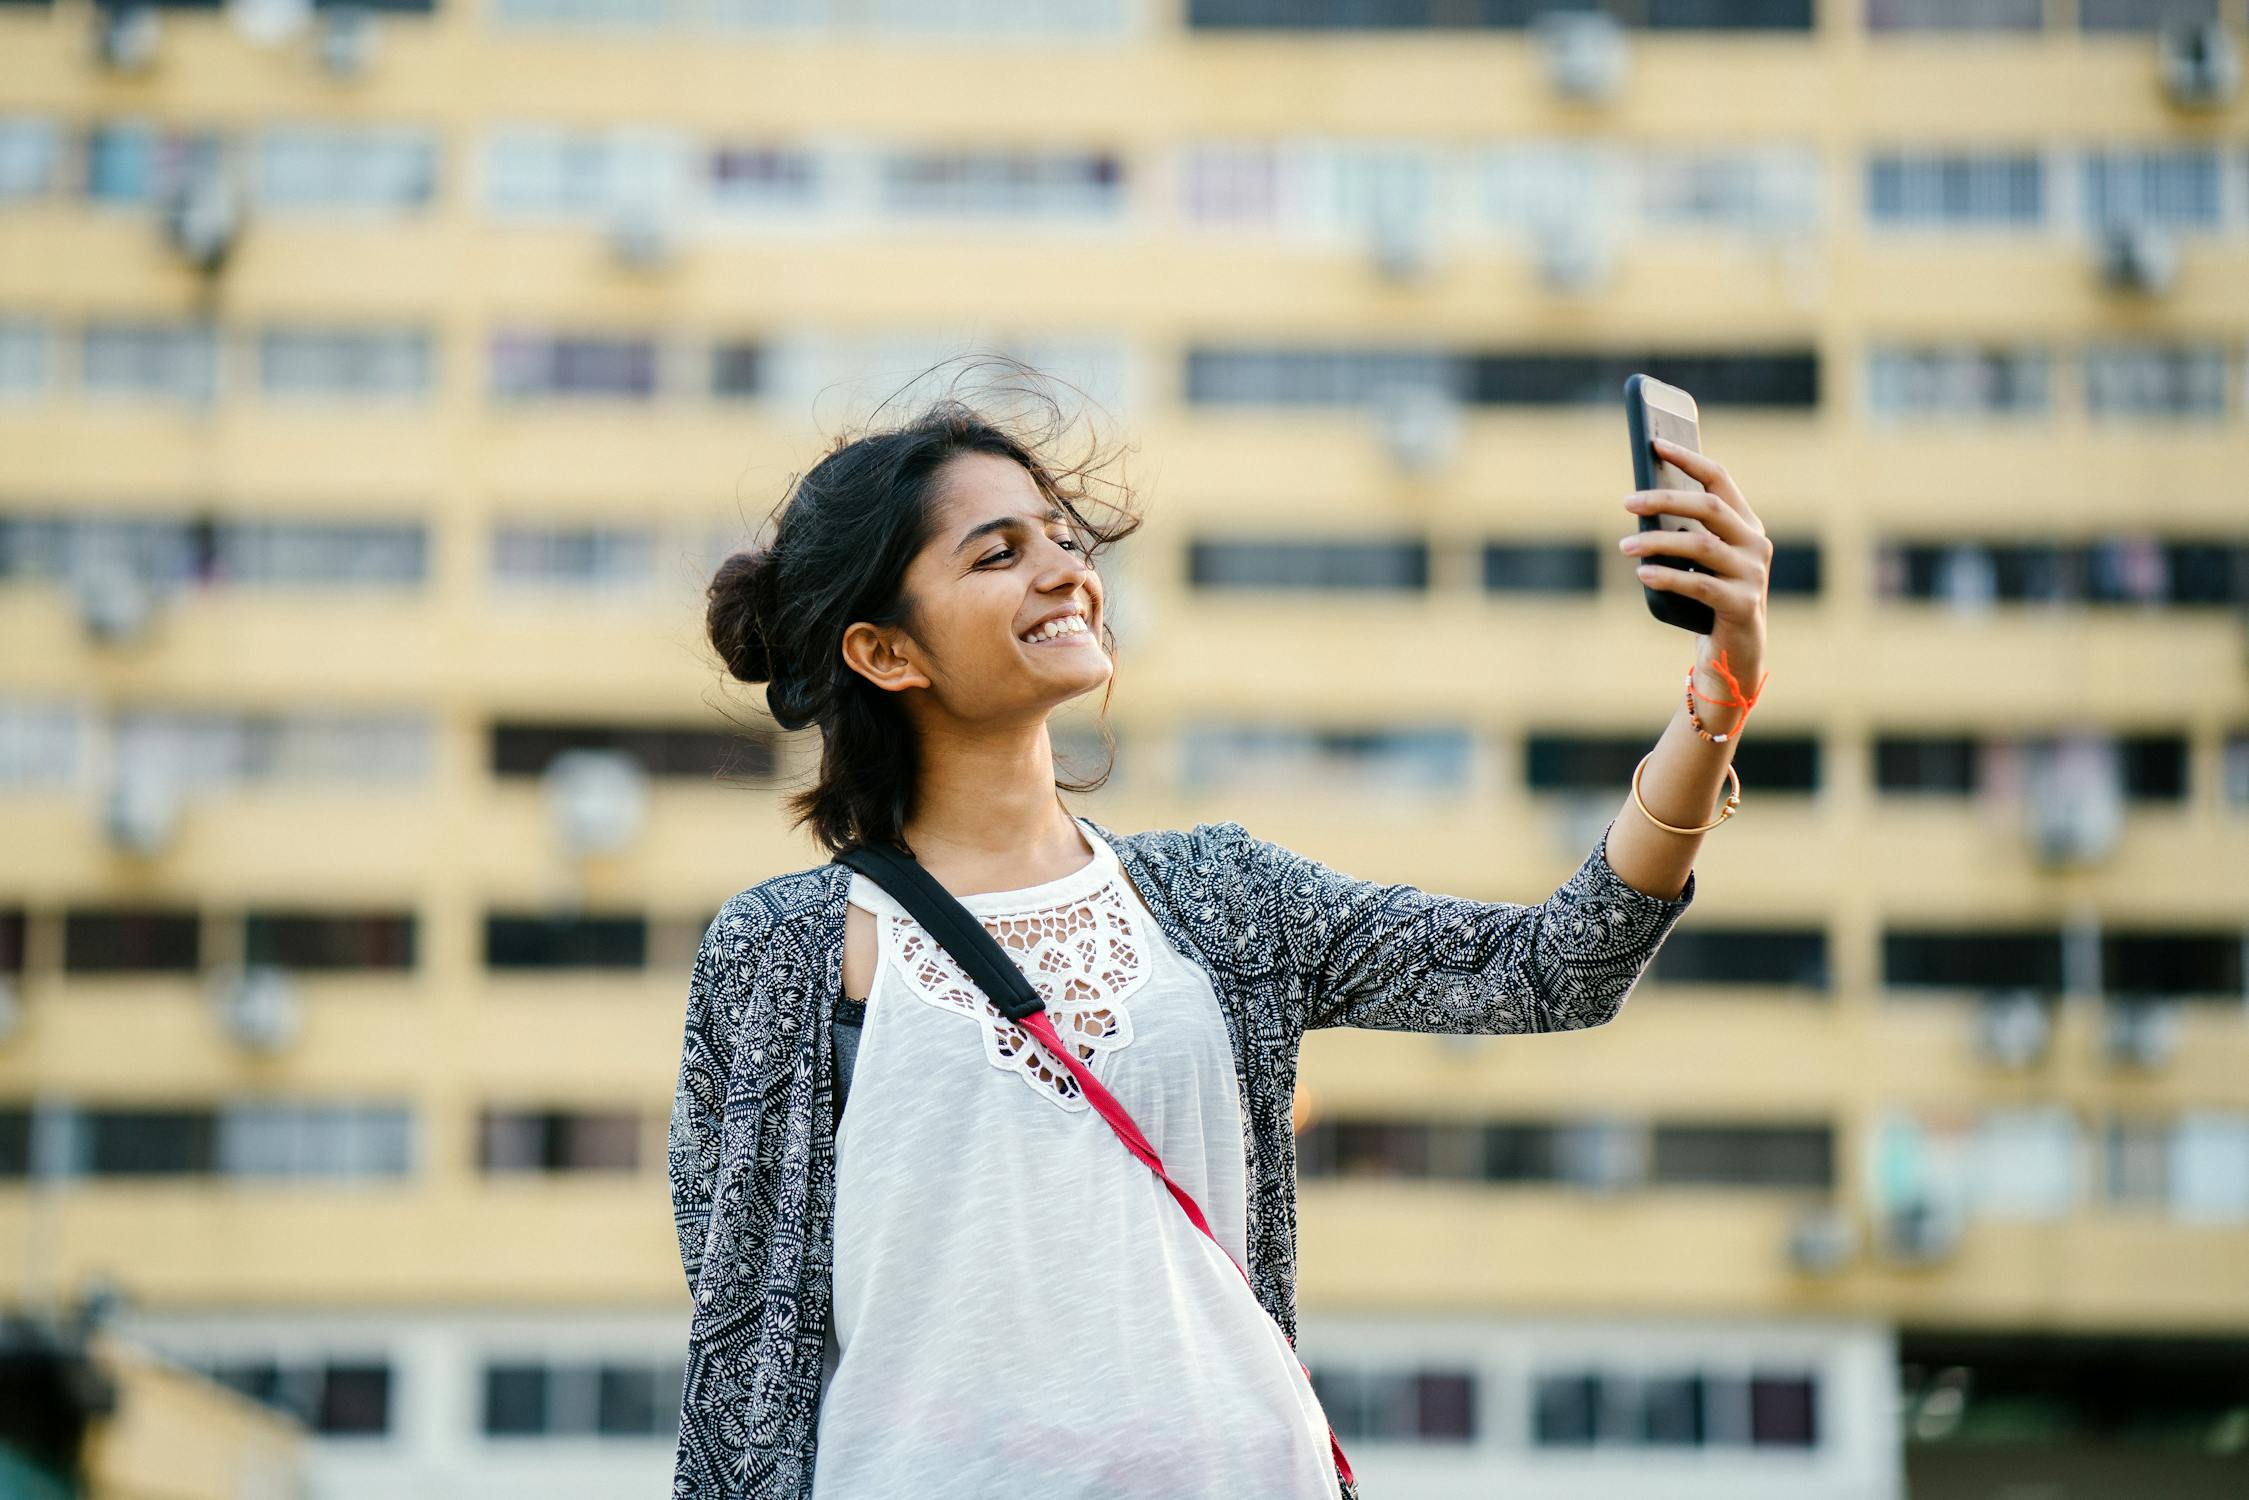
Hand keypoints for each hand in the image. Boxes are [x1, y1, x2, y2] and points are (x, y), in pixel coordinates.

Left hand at [1619, 436, 1770, 692]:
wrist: (1734, 652)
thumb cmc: (1707, 599)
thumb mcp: (1698, 561)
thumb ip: (1684, 532)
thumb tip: (1640, 503)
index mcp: (1746, 524)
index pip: (1719, 479)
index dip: (1688, 459)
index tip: (1656, 444)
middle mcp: (1756, 543)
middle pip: (1709, 507)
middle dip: (1665, 499)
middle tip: (1626, 502)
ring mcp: (1753, 574)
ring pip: (1701, 544)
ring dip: (1658, 542)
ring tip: (1625, 545)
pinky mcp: (1743, 604)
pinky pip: (1699, 584)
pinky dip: (1668, 577)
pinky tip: (1643, 574)